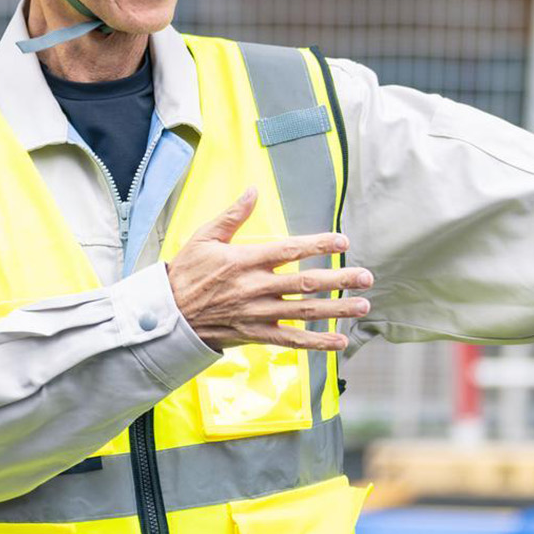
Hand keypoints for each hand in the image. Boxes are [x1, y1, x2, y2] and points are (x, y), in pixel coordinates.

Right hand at [165, 187, 373, 352]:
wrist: (167, 316)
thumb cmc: (185, 273)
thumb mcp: (204, 238)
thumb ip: (232, 216)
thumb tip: (252, 190)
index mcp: (245, 261)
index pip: (289, 250)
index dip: (318, 244)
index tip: (342, 241)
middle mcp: (255, 288)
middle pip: (306, 283)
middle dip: (339, 279)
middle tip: (366, 277)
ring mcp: (257, 314)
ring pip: (304, 312)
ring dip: (336, 310)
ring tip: (363, 306)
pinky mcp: (255, 334)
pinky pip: (290, 340)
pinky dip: (316, 343)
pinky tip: (339, 342)